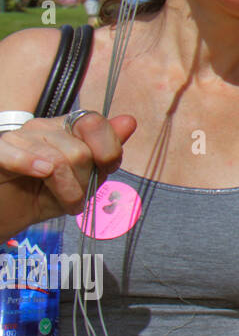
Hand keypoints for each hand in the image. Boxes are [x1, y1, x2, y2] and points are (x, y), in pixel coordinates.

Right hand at [0, 112, 136, 235]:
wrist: (8, 214)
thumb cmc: (46, 195)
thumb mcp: (84, 178)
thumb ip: (107, 151)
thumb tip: (128, 121)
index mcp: (67, 129)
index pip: (94, 123)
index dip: (107, 149)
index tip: (105, 169)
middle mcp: (44, 127)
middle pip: (79, 150)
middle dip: (83, 181)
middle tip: (77, 197)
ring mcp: (18, 137)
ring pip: (56, 160)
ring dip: (66, 191)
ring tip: (65, 202)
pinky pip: (17, 154)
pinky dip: (31, 164)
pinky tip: (40, 174)